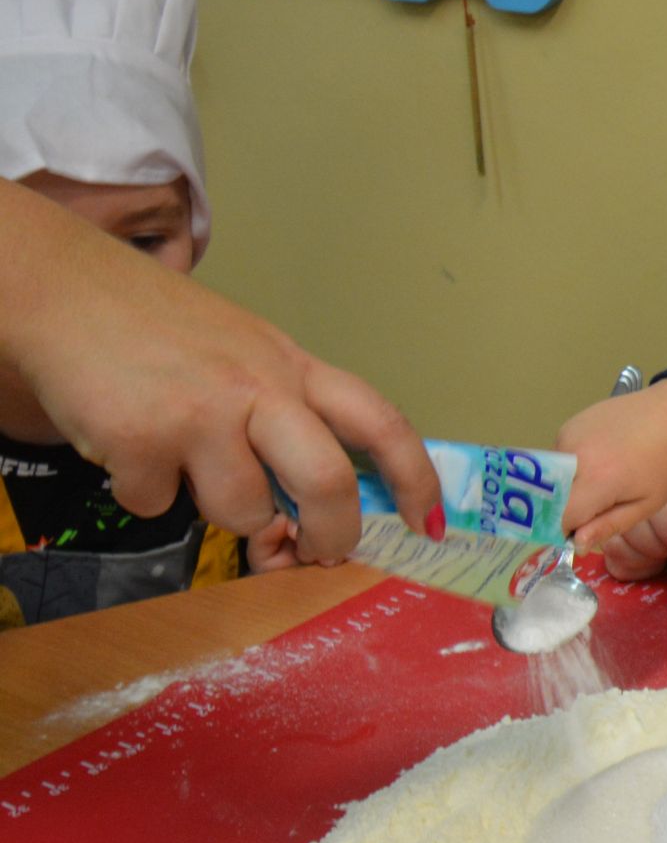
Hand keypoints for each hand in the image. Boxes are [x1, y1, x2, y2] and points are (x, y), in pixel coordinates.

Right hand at [0, 181, 440, 564]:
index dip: (415, 479)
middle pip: (327, 483)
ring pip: (240, 512)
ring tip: (183, 460)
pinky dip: (141, 491)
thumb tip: (293, 518)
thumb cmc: (157, 326)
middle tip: (314, 551)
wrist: (64, 290)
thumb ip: (277, 420)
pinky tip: (128, 443)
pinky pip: (156, 506)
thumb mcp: (243, 353)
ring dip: (215, 510)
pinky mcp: (142, 441)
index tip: (426, 524)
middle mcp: (259, 388)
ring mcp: (202, 416)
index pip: (381, 422)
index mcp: (293, 367)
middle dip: (331, 534)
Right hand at [558, 381, 666, 554]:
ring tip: (604, 477)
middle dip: (565, 508)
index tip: (581, 531)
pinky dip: (571, 465)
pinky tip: (600, 458)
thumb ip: (608, 526)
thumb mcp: (645, 504)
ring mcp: (568, 435)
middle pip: (549, 496)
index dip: (566, 529)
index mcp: (596, 479)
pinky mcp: (568, 423)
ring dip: (568, 486)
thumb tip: (576, 544)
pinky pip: (558, 454)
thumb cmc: (666, 464)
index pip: (558, 516)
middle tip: (595, 506)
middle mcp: (573, 455)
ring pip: (551, 476)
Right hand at [601, 461, 666, 580]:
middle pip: (629, 523)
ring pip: (615, 540)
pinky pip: (610, 557)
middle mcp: (640, 490)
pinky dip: (631, 566)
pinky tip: (652, 563)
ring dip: (642, 557)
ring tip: (664, 555)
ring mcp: (623, 514)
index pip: (655, 500)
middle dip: (656, 546)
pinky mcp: (617, 537)